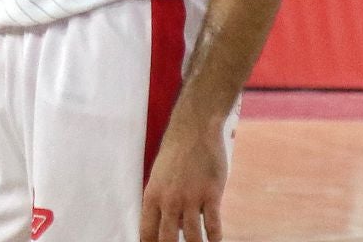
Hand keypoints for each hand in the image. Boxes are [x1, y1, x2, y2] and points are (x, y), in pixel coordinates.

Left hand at [141, 119, 227, 241]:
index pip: (147, 231)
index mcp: (152, 195)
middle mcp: (169, 200)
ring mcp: (190, 198)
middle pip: (167, 239)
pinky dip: (215, 239)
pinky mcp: (210, 194)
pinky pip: (212, 225)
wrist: (193, 130)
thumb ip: (161, 201)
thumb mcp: (159, 177)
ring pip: (191, 236)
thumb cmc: (175, 153)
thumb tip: (169, 226)